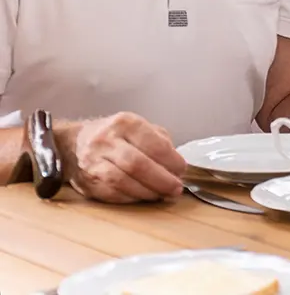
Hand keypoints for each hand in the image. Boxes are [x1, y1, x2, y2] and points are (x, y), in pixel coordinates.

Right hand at [67, 112, 186, 203]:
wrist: (75, 143)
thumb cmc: (116, 136)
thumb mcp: (139, 127)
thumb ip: (160, 141)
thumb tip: (176, 165)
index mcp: (125, 123)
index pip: (153, 143)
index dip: (171, 160)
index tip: (181, 170)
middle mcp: (106, 140)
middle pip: (137, 164)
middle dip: (161, 180)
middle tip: (176, 188)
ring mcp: (93, 162)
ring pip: (122, 181)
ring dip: (147, 192)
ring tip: (162, 194)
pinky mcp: (87, 181)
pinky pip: (111, 194)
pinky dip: (131, 198)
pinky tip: (143, 197)